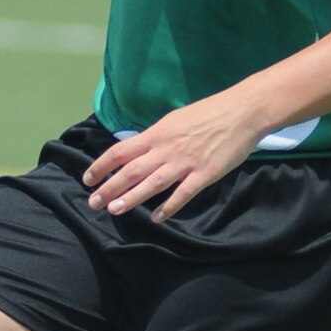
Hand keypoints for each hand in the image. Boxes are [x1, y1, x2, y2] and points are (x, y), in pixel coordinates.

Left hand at [83, 93, 263, 222]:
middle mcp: (166, 148)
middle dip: (109, 187)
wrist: (242, 111)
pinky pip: (182, 193)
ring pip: (152, 184)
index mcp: (157, 133)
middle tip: (93, 203)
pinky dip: (168, 207)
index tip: (88, 179)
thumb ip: (156, 137)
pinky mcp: (204, 174)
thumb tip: (137, 151)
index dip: (101, 166)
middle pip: (131, 170)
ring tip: (114, 210)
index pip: (120, 151)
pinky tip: (156, 218)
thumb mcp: (174, 119)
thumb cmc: (208, 113)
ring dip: (131, 198)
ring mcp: (185, 162)